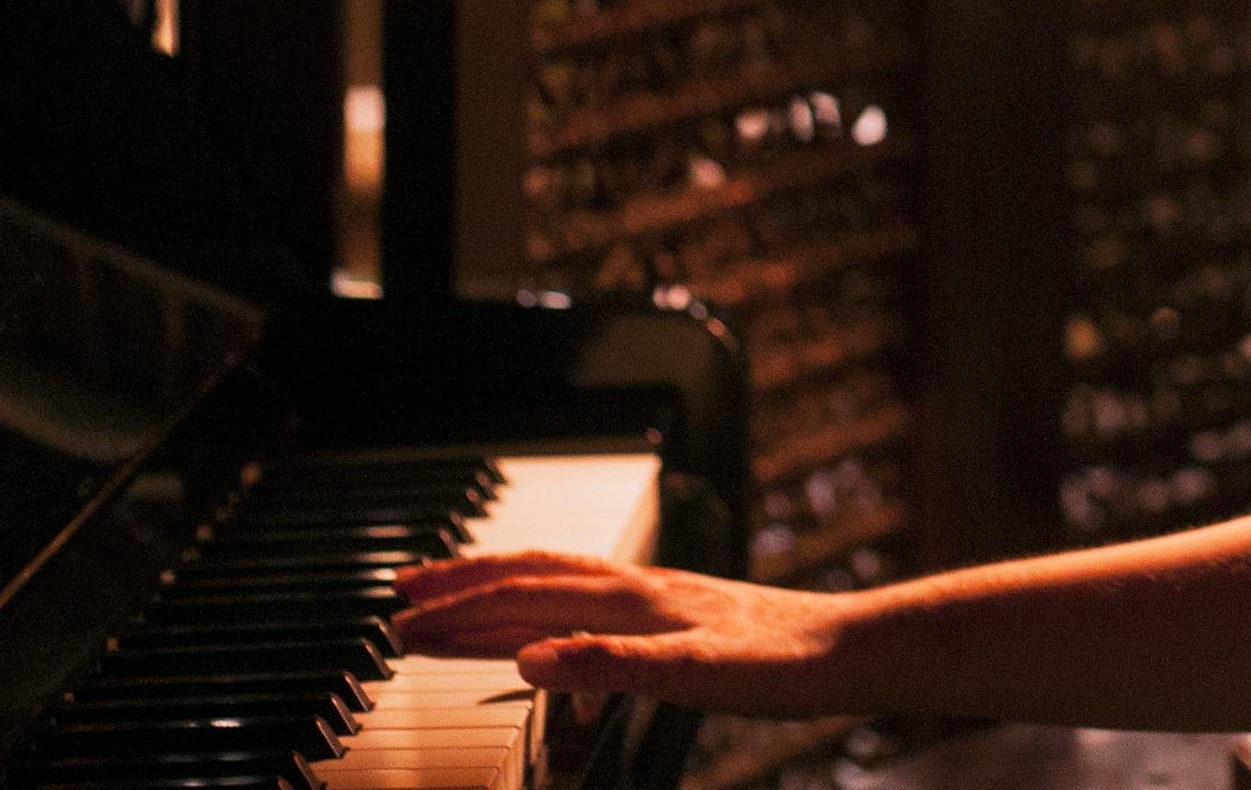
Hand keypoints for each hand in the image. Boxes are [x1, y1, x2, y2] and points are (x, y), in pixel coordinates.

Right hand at [391, 553, 865, 715]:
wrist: (847, 649)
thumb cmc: (782, 664)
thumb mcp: (693, 674)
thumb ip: (610, 665)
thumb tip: (529, 660)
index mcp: (631, 600)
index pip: (525, 599)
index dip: (460, 612)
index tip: (402, 622)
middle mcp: (638, 587)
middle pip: (533, 577)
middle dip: (464, 586)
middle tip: (403, 595)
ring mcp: (659, 594)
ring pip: (562, 576)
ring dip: (503, 581)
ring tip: (459, 589)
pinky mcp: (679, 609)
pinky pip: (595, 593)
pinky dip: (554, 596)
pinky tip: (555, 614)